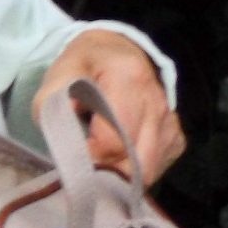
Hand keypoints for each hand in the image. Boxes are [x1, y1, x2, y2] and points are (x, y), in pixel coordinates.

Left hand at [35, 33, 184, 188]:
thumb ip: (52, 104)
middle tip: (85, 168)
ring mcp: (170, 120)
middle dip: (107, 173)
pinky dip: (136, 169)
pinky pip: (157, 166)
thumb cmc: (85, 66)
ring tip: (100, 163)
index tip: (73, 152)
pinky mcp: (175, 135)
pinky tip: (119, 156)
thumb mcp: (59, 74)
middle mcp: (156, 101)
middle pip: (135, 161)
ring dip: (122, 175)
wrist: (119, 52)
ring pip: (148, 169)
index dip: (89, 155)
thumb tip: (66, 140)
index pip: (113, 139)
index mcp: (127, 78)